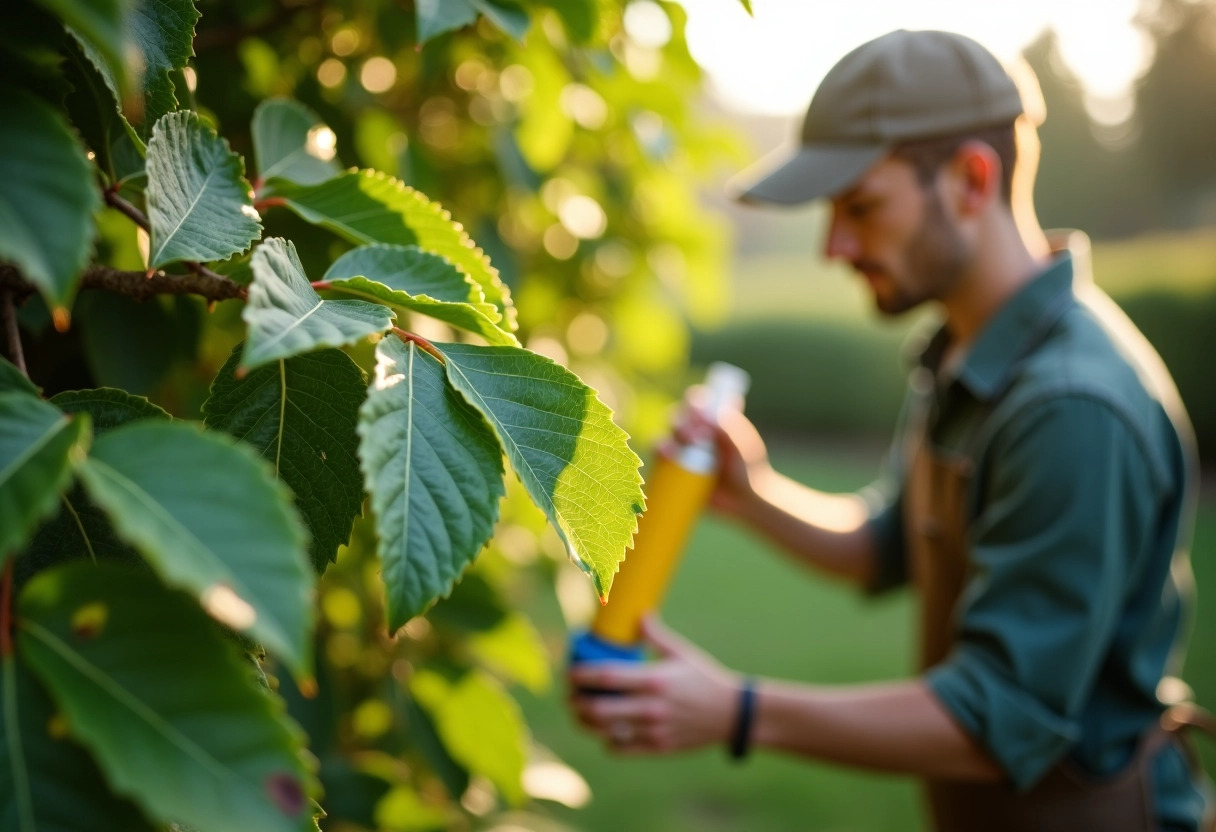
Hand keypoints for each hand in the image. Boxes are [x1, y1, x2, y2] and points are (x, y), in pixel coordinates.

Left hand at [568, 617, 740, 754]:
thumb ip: (657, 636)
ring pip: (605, 732)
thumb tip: (639, 615)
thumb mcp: (682, 654)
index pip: (606, 676)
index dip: (581, 675)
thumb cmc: (705, 679)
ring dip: (586, 723)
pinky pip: (621, 749)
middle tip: (570, 695)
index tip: (569, 673)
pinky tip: (605, 731)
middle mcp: (651, 707)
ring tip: (580, 714)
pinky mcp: (658, 748)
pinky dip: (607, 741)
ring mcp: (653, 730)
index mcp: (655, 680)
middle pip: (598, 709)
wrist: (732, 714)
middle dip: (576, 703)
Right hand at [670, 386, 772, 518]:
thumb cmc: (749, 469)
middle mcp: (696, 432)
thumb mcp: (742, 446)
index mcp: (712, 420)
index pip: (696, 401)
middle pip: (677, 417)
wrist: (746, 500)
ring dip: (668, 438)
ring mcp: (685, 450)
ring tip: (678, 452)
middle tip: (696, 439)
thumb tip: (704, 416)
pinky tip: (664, 456)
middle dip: (682, 424)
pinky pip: (660, 457)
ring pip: (666, 435)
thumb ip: (727, 428)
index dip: (693, 402)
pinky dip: (658, 452)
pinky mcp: (676, 468)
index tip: (699, 413)